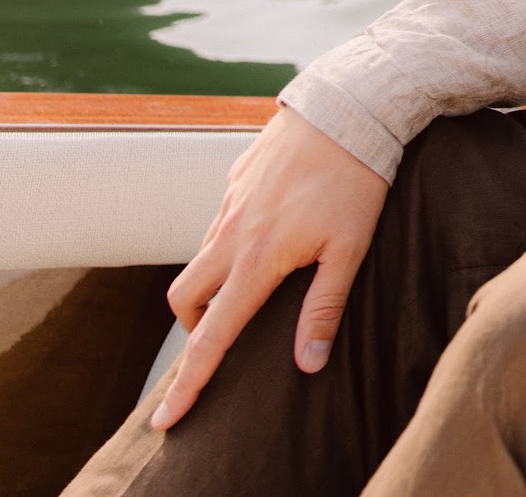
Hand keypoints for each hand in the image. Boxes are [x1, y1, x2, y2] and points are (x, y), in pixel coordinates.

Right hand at [150, 106, 389, 429]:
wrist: (348, 105)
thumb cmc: (358, 179)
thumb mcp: (351, 248)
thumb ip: (324, 307)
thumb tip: (307, 365)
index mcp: (257, 258)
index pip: (213, 335)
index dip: (191, 381)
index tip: (167, 421)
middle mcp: (231, 232)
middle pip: (185, 297)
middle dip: (195, 325)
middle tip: (226, 334)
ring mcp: (229, 202)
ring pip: (200, 256)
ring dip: (212, 281)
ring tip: (254, 284)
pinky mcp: (236, 177)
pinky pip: (219, 221)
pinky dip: (229, 242)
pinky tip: (269, 232)